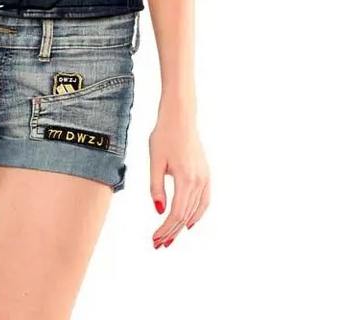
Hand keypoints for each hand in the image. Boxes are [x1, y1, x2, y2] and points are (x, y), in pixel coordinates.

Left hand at [148, 107, 209, 247]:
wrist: (180, 117)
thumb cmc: (164, 135)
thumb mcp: (155, 161)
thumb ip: (156, 187)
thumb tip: (159, 211)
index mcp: (186, 178)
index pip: (176, 213)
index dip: (165, 229)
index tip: (155, 239)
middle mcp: (199, 181)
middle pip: (185, 215)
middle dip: (172, 232)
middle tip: (159, 244)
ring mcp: (205, 177)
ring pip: (196, 210)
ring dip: (182, 226)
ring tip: (170, 237)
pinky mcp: (206, 174)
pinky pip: (204, 200)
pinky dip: (197, 214)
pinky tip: (188, 222)